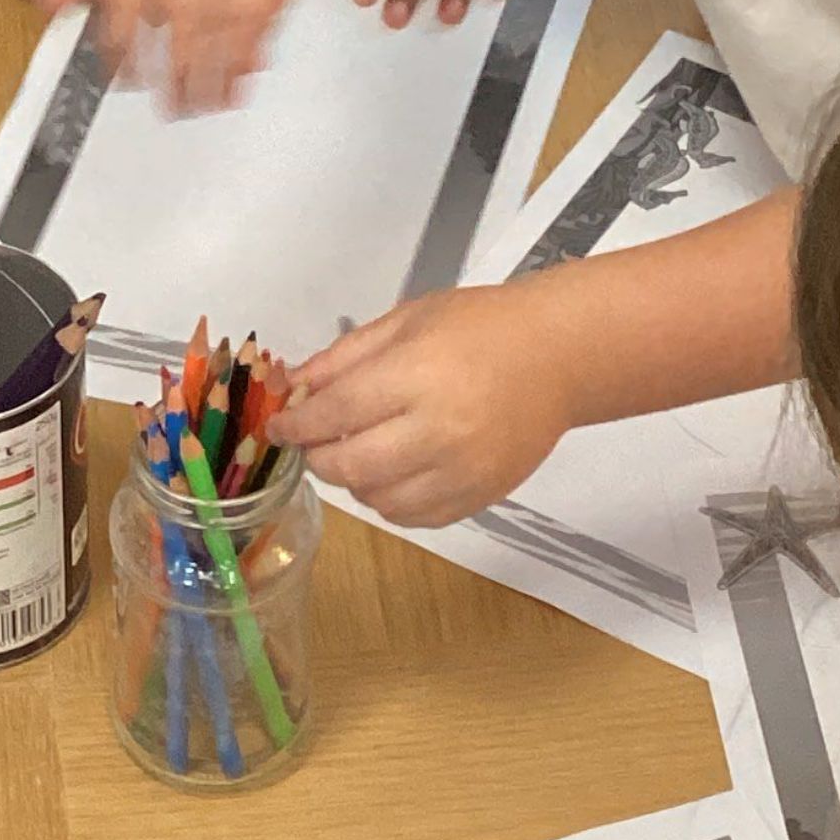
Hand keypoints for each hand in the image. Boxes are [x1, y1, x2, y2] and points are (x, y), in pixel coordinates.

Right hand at [37, 0, 330, 112]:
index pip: (230, 33)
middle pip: (180, 25)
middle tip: (173, 106)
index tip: (217, 102)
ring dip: (122, 45)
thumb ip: (271, 2)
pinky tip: (49, 6)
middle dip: (176, 76)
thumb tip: (247, 65)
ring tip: (122, 77)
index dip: (220, 75)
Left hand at [278, 280, 577, 527]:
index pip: (334, 415)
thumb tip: (293, 389)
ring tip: (362, 453)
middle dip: (318, 457)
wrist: (560, 357)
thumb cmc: (482, 327)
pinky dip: (391, 501)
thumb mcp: (407, 321)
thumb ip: (345, 358)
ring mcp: (461, 471)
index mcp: (416, 375)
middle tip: (316, 442)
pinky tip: (395, 473)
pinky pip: (414, 518)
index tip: (279, 427)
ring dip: (354, 481)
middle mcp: (438, 430)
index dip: (296, 426)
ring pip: (377, 501)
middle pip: (348, 466)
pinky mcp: (480, 496)